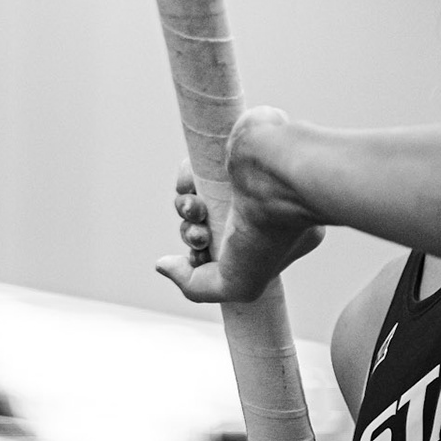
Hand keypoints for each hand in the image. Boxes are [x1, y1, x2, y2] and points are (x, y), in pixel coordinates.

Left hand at [155, 107, 324, 302]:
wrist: (277, 174)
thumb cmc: (270, 233)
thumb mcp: (238, 286)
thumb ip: (197, 287)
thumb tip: (163, 264)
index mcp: (274, 236)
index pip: (228, 251)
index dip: (204, 257)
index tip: (201, 257)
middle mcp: (261, 207)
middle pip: (211, 225)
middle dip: (194, 234)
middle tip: (200, 234)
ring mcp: (245, 180)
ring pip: (201, 198)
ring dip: (186, 210)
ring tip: (194, 209)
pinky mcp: (229, 153)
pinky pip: (195, 170)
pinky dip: (185, 181)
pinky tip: (190, 186)